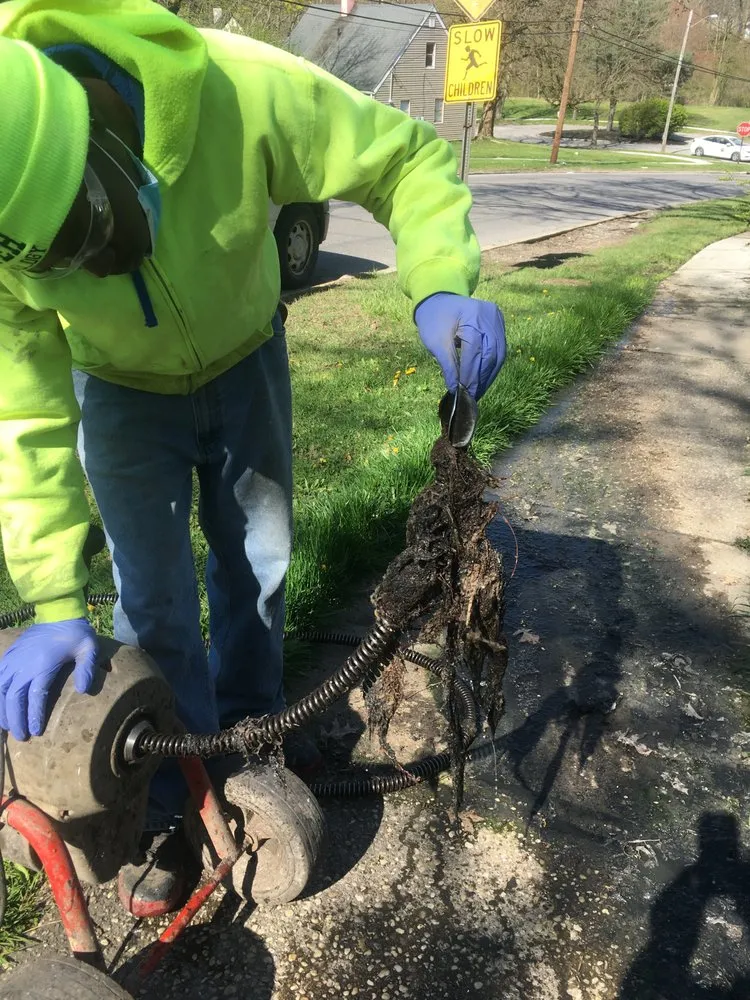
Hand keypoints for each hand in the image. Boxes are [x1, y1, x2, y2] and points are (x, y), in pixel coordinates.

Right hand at [0, 620, 97, 740]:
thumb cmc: (75, 633)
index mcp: (43, 664)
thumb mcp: (88, 649)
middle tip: (20, 736)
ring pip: (1, 689)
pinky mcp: (9, 655)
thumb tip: (83, 691)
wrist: (58, 612)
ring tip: (5, 727)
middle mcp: (24, 664)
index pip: (35, 696)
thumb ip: (86, 669)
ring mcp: (14, 659)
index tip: (34, 732)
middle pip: (14, 697)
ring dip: (1, 709)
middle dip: (15, 719)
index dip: (33, 715)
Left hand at [415, 293, 505, 399]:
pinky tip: (483, 379)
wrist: (439, 300)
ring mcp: (497, 318)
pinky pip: (499, 349)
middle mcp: (490, 315)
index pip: (475, 350)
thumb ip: (448, 365)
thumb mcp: (436, 342)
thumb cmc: (434, 320)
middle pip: (490, 353)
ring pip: (498, 354)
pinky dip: (491, 366)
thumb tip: (456, 388)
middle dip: (481, 377)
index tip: (464, 393)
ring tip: (478, 391)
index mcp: (472, 316)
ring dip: (489, 375)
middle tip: (472, 396)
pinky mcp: (499, 324)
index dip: (470, 374)